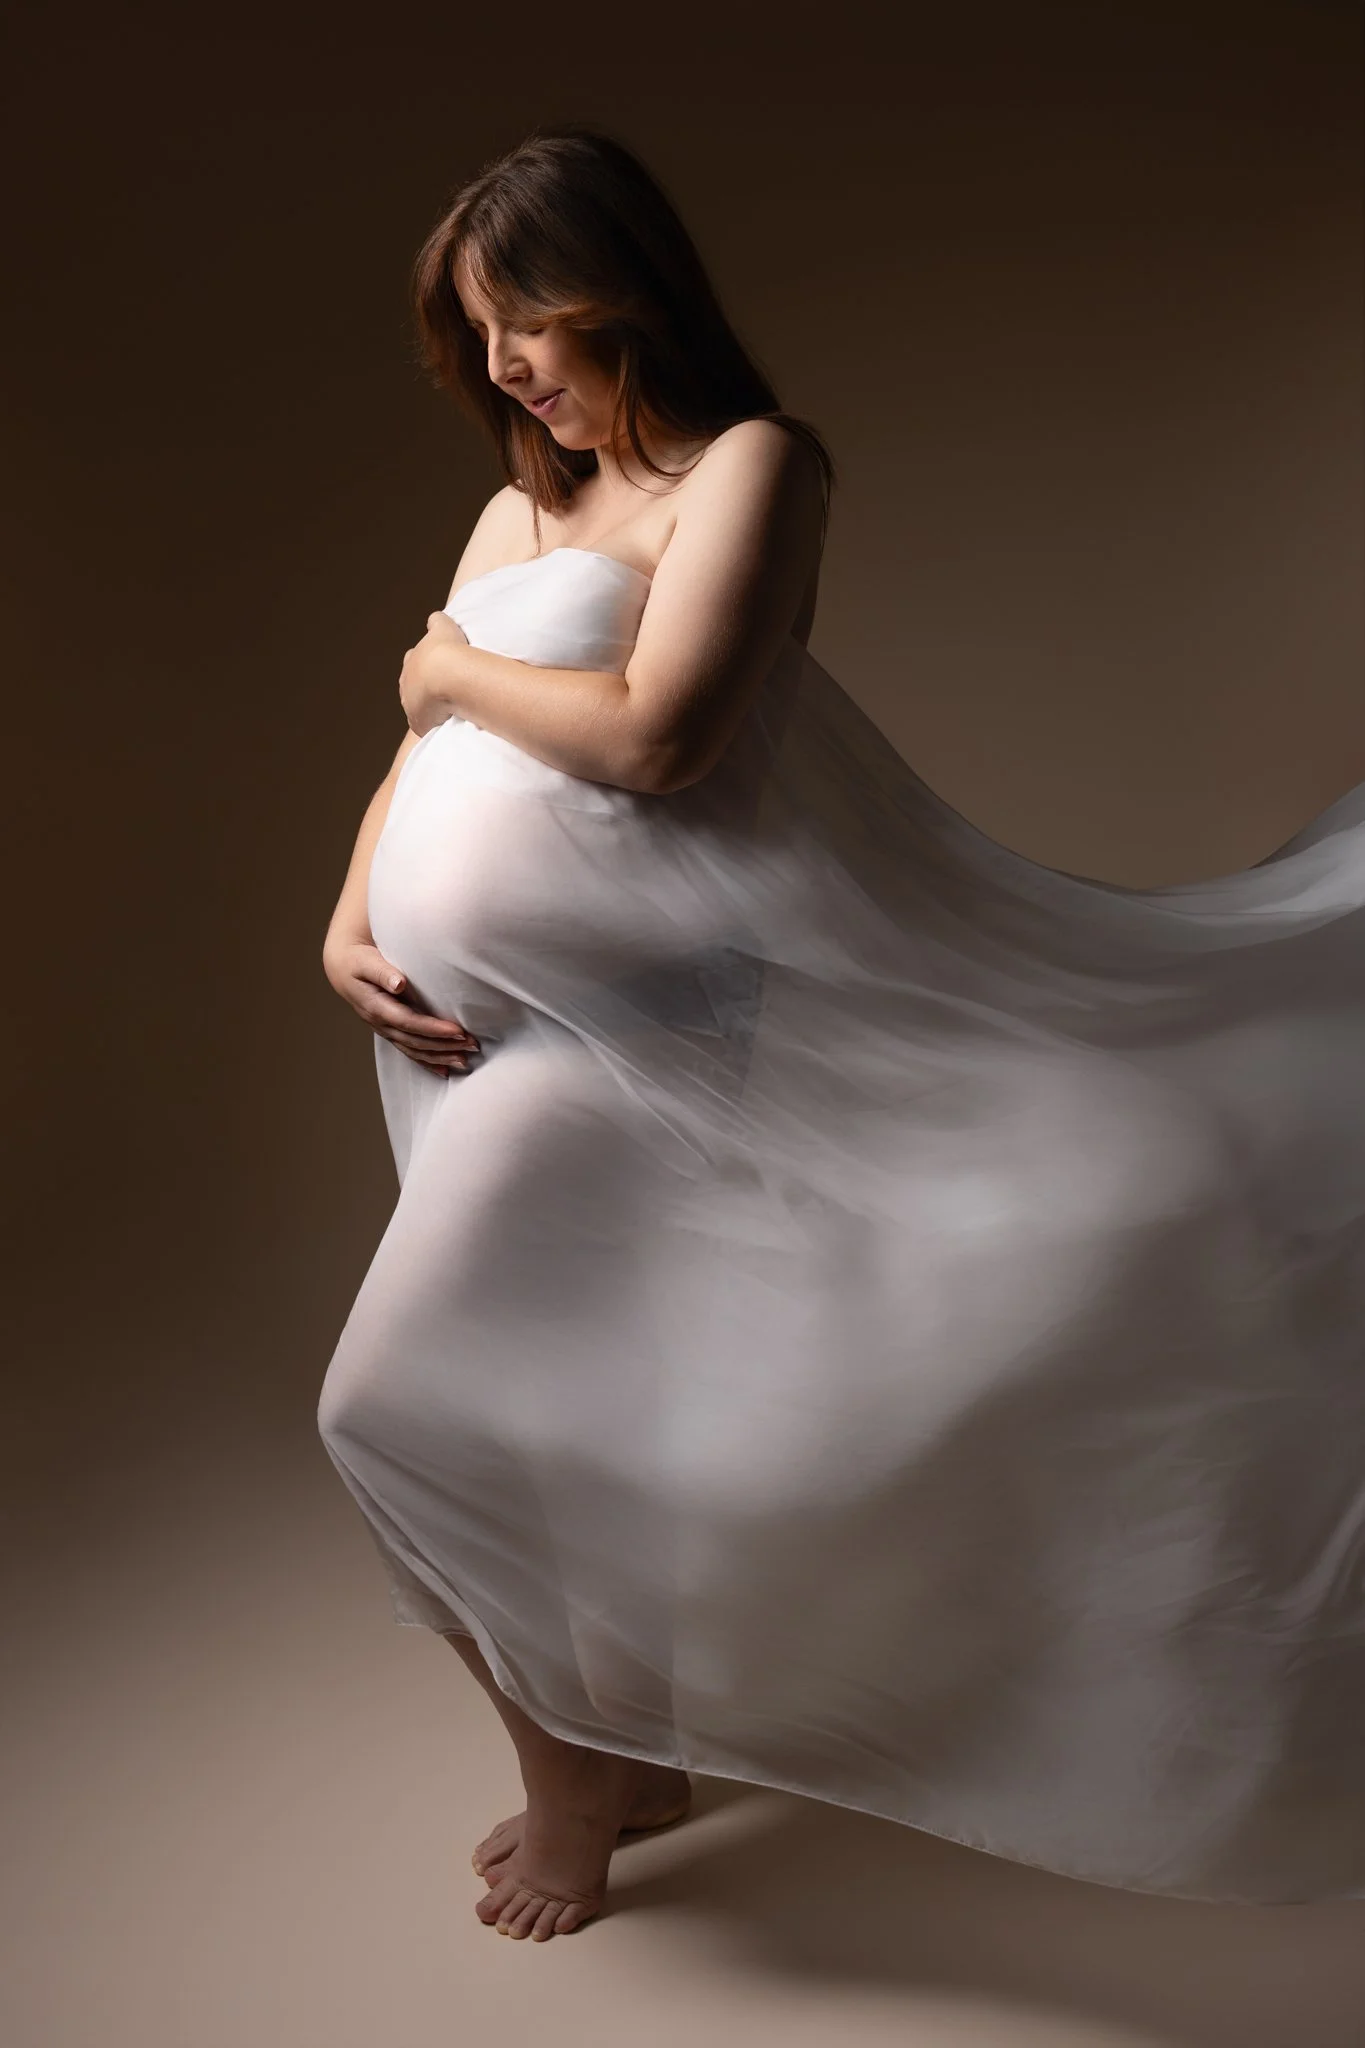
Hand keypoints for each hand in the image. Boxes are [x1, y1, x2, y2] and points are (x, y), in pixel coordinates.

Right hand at [322, 937, 480, 1075]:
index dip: (434, 1029)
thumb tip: (399, 983)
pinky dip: (428, 1062)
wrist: (343, 969)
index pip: (409, 1022)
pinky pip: (410, 1052)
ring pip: (414, 1050)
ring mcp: (386, 1031)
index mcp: (376, 1007)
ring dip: (440, 1057)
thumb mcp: (366, 962)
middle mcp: (382, 1024)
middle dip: (444, 1046)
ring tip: (464, 1061)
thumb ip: (383, 972)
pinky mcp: (391, 1032)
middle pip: (416, 1041)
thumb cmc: (358, 961)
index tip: (458, 1031)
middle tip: (472, 1045)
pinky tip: (444, 1070)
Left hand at [398, 611, 469, 736]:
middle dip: (422, 687)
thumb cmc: (447, 649)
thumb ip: (436, 622)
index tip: (436, 666)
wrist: (448, 676)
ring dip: (427, 707)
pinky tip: (444, 722)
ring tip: (444, 708)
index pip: (413, 662)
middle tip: (440, 689)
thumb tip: (434, 618)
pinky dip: (432, 723)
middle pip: (411, 686)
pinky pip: (423, 725)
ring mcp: (410, 705)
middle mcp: (406, 683)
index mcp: (411, 661)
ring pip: (415, 707)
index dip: (425, 664)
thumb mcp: (443, 626)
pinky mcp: (418, 723)